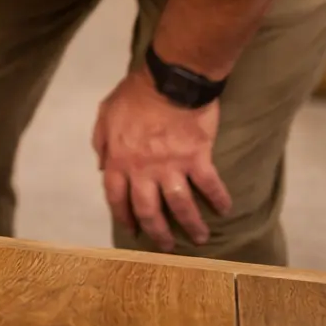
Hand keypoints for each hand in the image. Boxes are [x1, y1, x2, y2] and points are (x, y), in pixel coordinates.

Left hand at [92, 67, 231, 251]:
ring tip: (201, 238)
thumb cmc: (134, 94)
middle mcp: (143, 169)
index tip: (131, 229)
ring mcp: (172, 166)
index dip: (123, 216)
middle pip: (149, 210)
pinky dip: (219, 199)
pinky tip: (225, 209)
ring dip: (191, 226)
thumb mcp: (105, 113)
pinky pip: (210, 186)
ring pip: (180, 206)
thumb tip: (100, 166)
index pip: (116, 197)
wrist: (169, 79)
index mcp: (119, 159)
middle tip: (167, 245)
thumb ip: (101, 142)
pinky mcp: (198, 158)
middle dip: (158, 232)